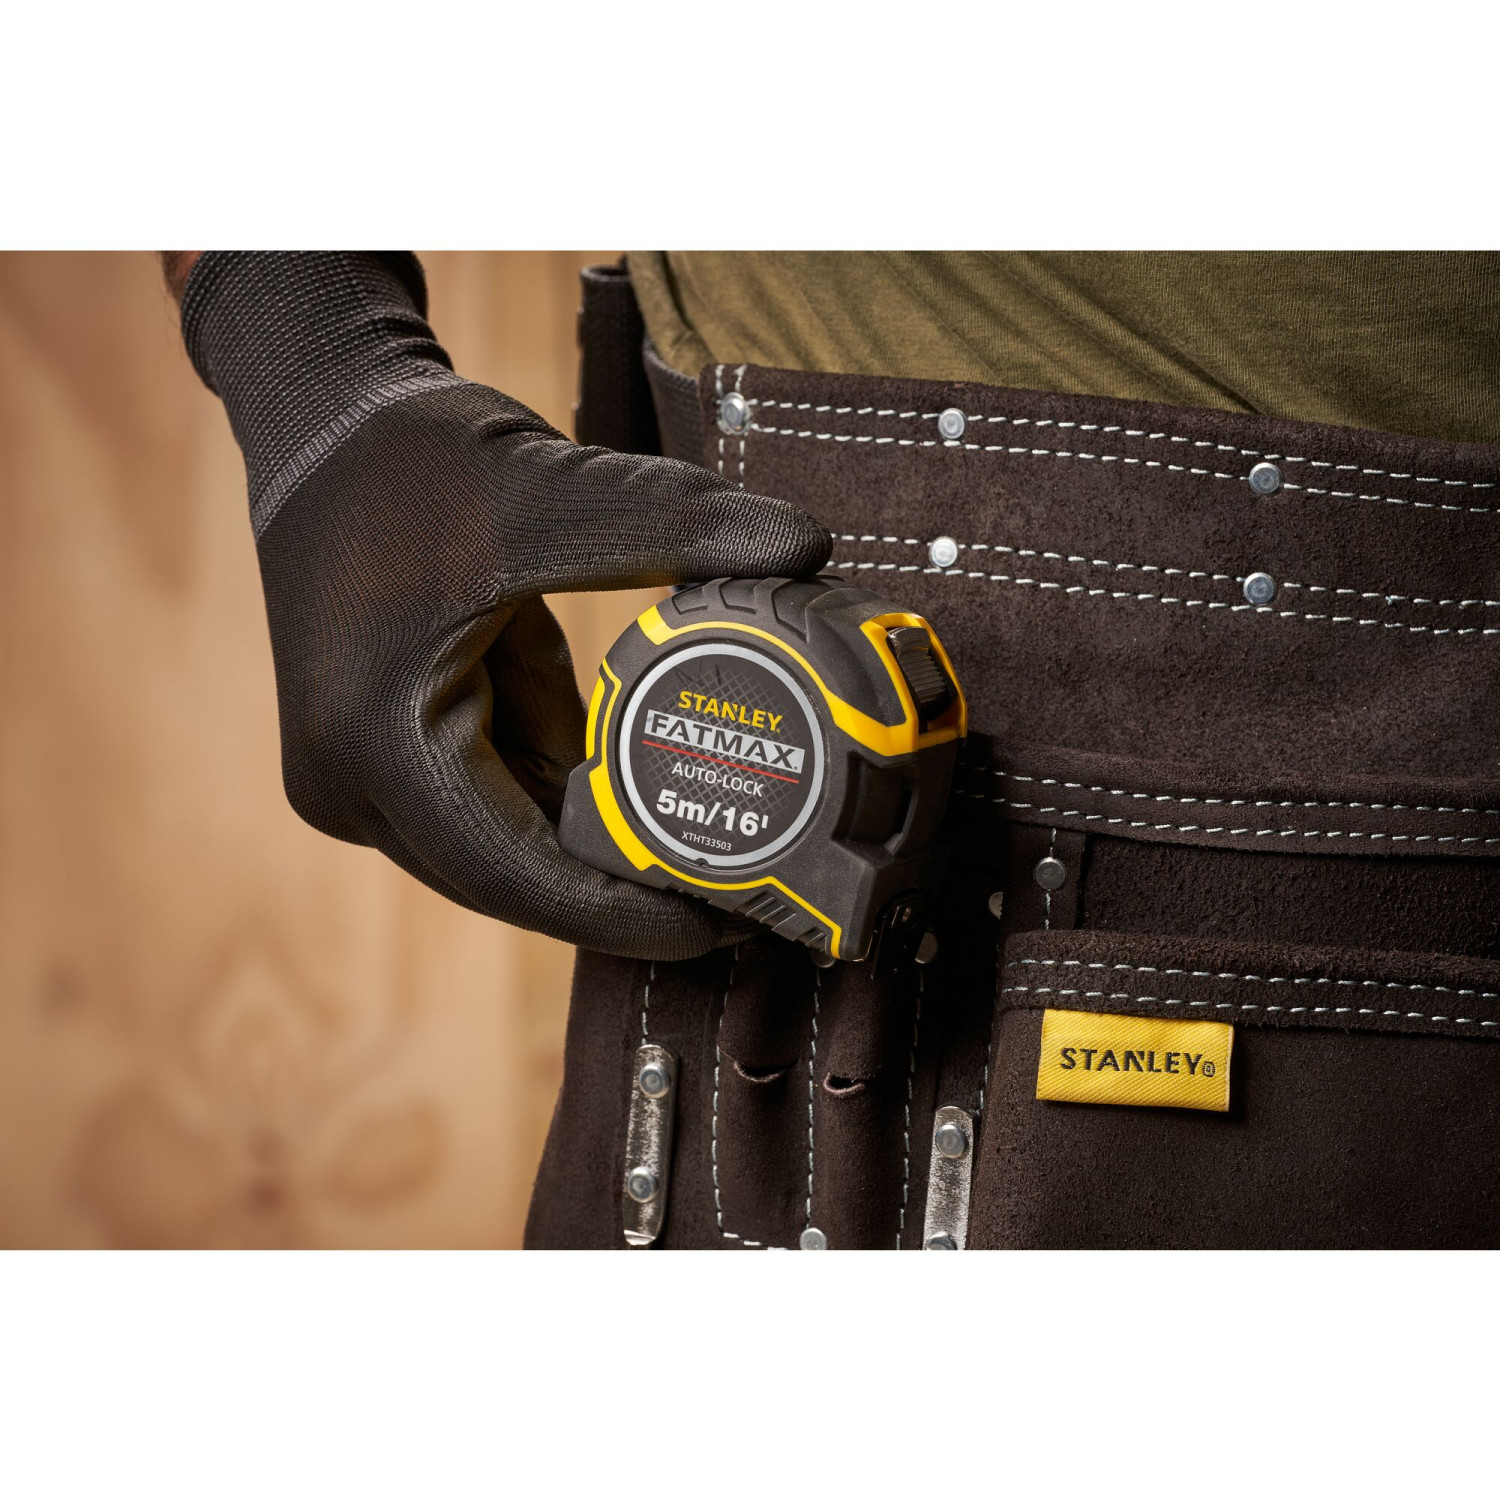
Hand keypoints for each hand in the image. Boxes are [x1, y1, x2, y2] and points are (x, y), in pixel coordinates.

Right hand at [175, 253, 829, 958]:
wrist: (322, 426)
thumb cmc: (413, 457)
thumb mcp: (547, 491)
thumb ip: (676, 523)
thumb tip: (807, 545)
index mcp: (378, 741)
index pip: (517, 875)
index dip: (624, 913)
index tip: (722, 926)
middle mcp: (353, 786)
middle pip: (510, 881)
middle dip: (620, 896)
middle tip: (741, 900)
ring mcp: (360, 781)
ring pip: (503, 853)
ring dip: (596, 857)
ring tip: (714, 856)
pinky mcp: (384, 761)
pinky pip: (492, 809)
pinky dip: (564, 808)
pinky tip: (645, 801)